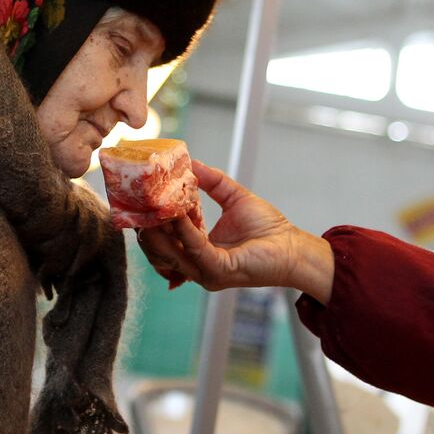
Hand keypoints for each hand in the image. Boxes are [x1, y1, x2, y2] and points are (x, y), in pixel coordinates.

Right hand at [136, 161, 334, 301]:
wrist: (292, 248)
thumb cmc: (268, 230)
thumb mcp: (234, 198)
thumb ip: (212, 181)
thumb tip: (190, 161)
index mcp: (195, 250)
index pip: (161, 238)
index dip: (150, 218)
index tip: (143, 195)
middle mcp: (195, 265)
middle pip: (157, 248)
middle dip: (146, 224)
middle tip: (141, 198)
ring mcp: (204, 272)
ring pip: (169, 251)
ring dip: (161, 225)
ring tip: (156, 201)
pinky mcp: (218, 271)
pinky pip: (194, 248)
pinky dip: (184, 229)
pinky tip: (180, 211)